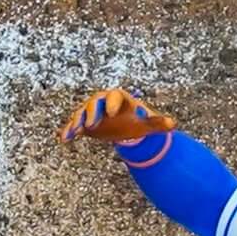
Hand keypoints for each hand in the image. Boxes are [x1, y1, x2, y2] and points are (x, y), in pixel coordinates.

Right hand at [58, 87, 176, 146]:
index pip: (115, 96)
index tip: (111, 113)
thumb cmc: (136, 120)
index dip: (113, 103)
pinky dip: (69, 131)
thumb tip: (172, 124)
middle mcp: (103, 102)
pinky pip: (75, 125)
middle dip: (92, 112)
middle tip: (92, 123)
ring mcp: (92, 112)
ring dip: (78, 121)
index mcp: (119, 99)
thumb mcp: (148, 123)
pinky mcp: (84, 123)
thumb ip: (157, 122)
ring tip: (75, 131)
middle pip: (95, 103)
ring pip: (82, 113)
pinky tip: (64, 139)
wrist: (124, 124)